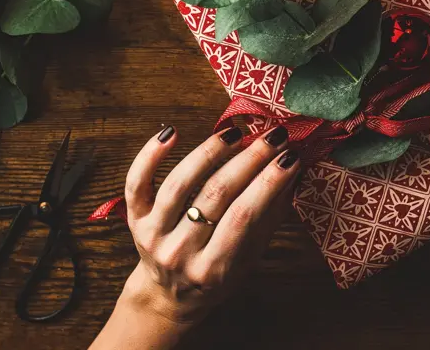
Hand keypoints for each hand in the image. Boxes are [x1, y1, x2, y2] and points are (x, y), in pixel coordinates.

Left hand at [91, 124, 298, 349]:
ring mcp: (153, 235)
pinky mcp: (134, 219)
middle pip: (216, 195)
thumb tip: (294, 170)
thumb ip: (270, 216)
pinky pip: (137, 183)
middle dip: (250, 160)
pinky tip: (172, 132)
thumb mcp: (250, 257)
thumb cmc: (217, 275)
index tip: (290, 156)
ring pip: (180, 184)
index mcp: (213, 269)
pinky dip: (150, 155)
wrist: (169, 296)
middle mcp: (180, 253)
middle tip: (273, 136)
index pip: (244, 216)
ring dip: (210, 152)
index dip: (269, 183)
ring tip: (236, 132)